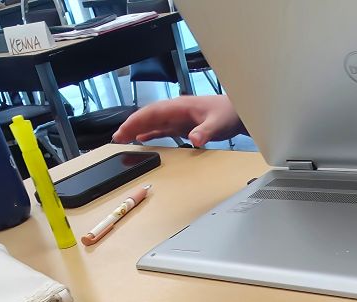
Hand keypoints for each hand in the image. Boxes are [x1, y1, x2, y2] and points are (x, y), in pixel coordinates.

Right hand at [112, 95, 244, 147]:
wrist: (239, 112)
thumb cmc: (229, 113)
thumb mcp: (218, 124)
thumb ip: (205, 131)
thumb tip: (194, 139)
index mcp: (180, 106)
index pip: (152, 113)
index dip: (136, 122)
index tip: (123, 132)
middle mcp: (176, 110)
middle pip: (148, 116)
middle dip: (131, 126)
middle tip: (117, 139)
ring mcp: (178, 117)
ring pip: (153, 122)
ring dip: (138, 130)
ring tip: (124, 141)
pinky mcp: (183, 125)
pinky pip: (162, 128)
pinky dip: (151, 133)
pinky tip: (142, 140)